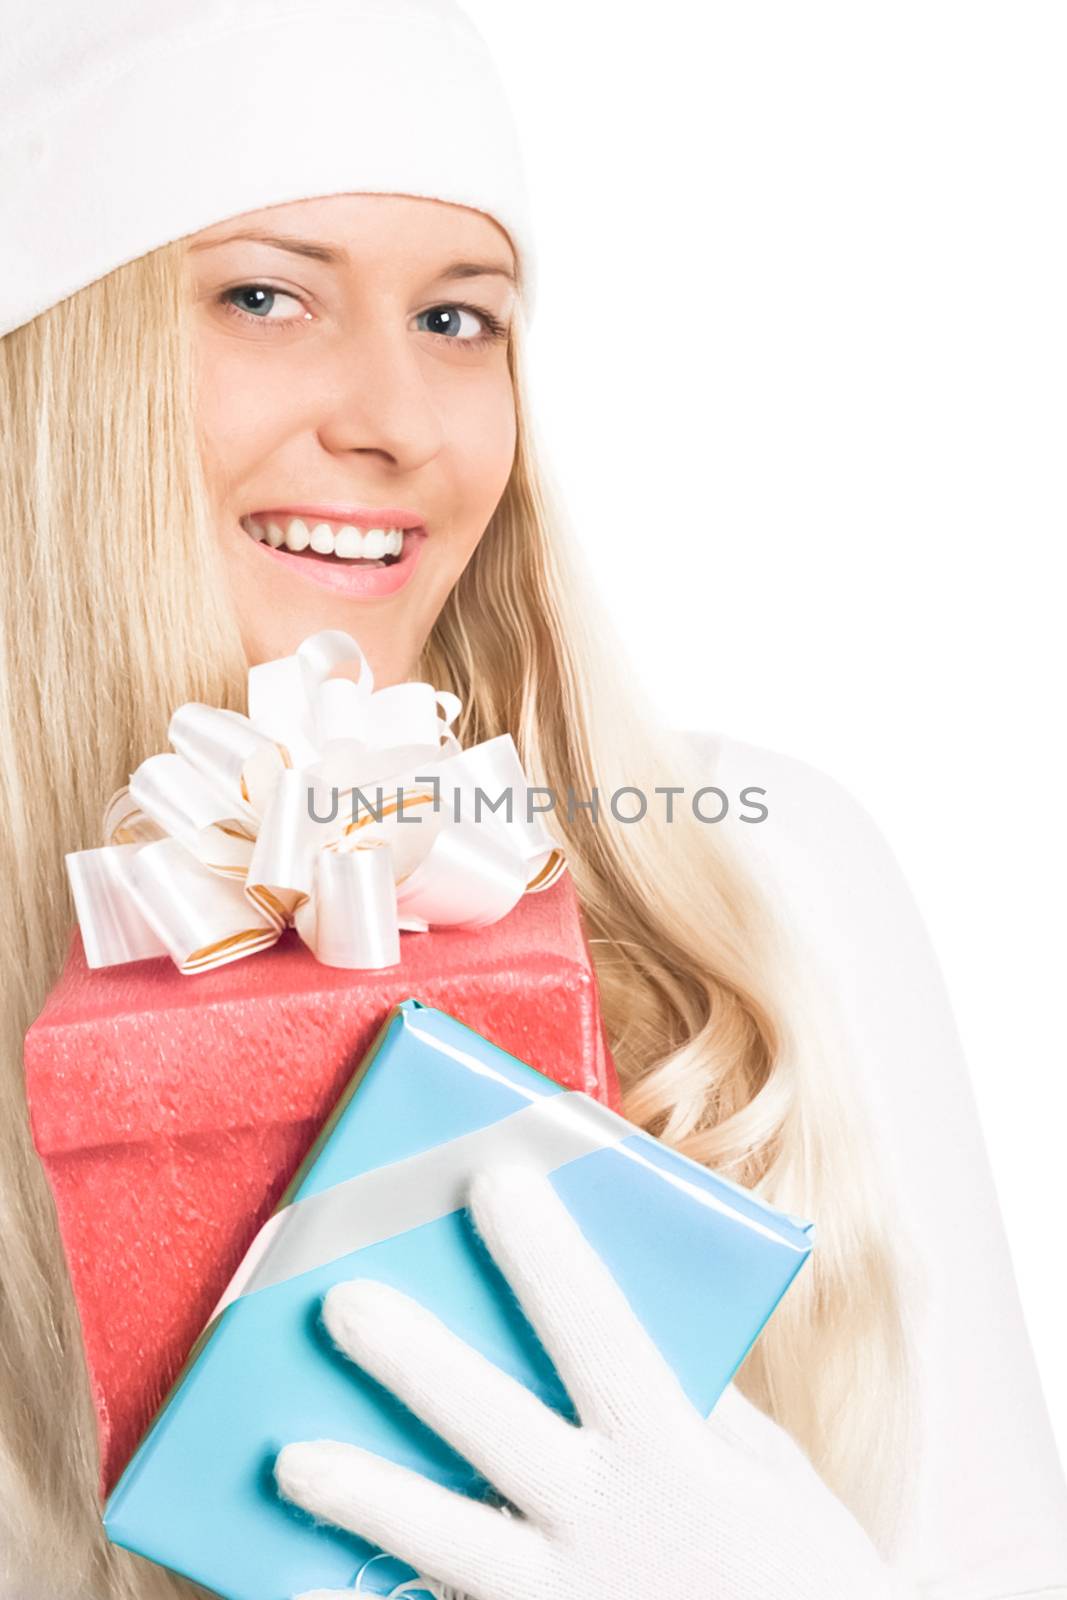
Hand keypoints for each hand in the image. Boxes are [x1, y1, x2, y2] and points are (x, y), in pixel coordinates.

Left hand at [275, 1167, 910, 1599]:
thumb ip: (701, 1405)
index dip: (546, 1255)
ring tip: (289, 1460)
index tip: (493, 1178)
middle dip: (417, 1364)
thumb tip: (636, 1321)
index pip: (600, 1333)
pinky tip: (300, 1584)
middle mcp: (609, 1527)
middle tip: (342, 1302)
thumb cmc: (799, 1577)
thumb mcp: (774, 1479)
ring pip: (448, 1541)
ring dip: (367, 1495)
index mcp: (674, 1457)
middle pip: (496, 1428)